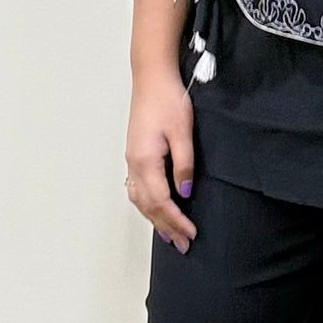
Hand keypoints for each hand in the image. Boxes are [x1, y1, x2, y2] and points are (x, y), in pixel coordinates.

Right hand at [126, 65, 196, 250]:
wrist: (151, 78)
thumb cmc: (168, 100)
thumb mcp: (183, 132)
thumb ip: (184, 164)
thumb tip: (185, 192)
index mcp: (145, 160)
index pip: (160, 201)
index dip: (175, 220)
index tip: (191, 233)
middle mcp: (134, 163)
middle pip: (147, 205)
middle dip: (166, 226)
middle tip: (183, 245)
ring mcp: (131, 159)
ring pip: (139, 199)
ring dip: (154, 219)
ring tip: (170, 235)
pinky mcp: (135, 154)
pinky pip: (137, 188)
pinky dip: (147, 205)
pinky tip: (155, 209)